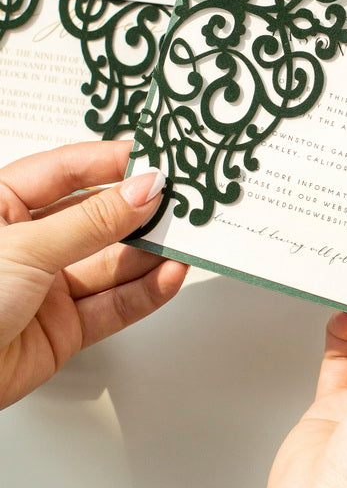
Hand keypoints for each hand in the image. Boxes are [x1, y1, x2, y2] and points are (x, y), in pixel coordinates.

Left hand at [0, 140, 184, 408]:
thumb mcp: (24, 247)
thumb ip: (92, 221)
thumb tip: (144, 190)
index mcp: (2, 206)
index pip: (67, 171)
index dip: (113, 163)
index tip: (156, 158)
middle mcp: (29, 243)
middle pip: (98, 218)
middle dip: (141, 212)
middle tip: (183, 200)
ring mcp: (48, 286)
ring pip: (112, 263)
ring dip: (151, 254)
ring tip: (187, 239)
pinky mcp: (65, 328)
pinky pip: (113, 304)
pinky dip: (145, 291)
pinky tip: (170, 275)